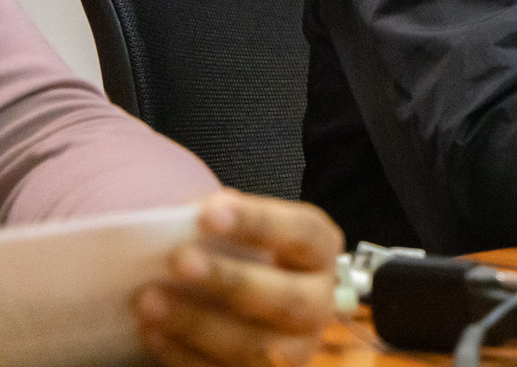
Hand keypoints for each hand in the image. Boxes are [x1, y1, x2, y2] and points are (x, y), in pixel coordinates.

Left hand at [135, 191, 342, 366]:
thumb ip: (223, 222)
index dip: (259, 223)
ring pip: (255, 346)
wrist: (245, 309)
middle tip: (179, 260)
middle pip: (285, 298)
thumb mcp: (242, 234)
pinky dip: (183, 355)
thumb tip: (184, 218)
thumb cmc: (240, 259)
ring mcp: (294, 350)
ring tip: (148, 301)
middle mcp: (317, 303)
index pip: (302, 234)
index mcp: (319, 253)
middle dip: (230, 280)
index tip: (208, 214)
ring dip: (196, 323)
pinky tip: (152, 333)